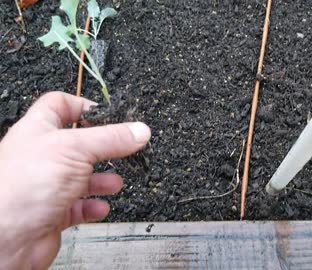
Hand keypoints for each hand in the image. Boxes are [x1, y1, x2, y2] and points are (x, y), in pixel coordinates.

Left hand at [0, 92, 150, 268]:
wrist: (6, 237)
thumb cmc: (22, 186)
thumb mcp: (75, 149)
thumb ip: (110, 139)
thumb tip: (139, 130)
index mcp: (38, 130)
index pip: (60, 105)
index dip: (84, 106)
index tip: (108, 114)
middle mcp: (41, 156)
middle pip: (76, 144)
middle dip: (101, 148)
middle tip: (121, 147)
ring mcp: (46, 185)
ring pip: (79, 178)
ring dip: (100, 180)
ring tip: (115, 182)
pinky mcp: (51, 212)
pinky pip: (78, 207)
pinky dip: (93, 206)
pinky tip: (101, 206)